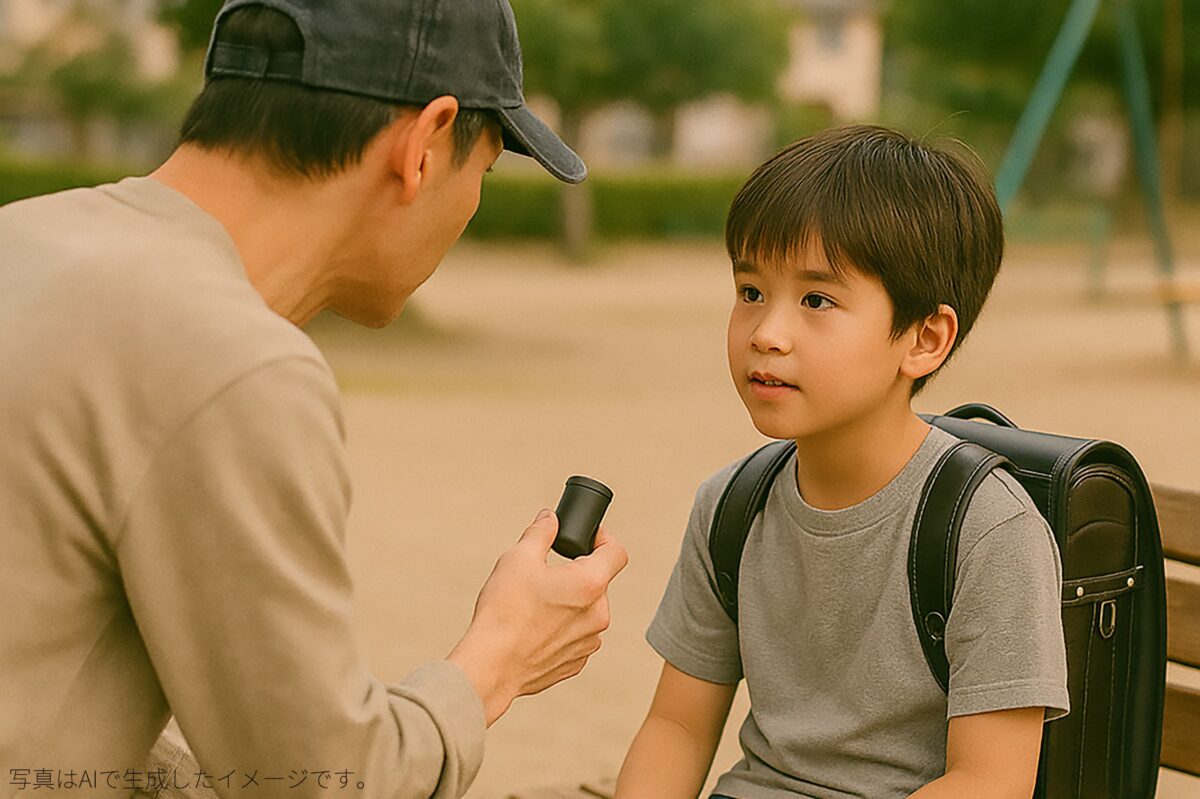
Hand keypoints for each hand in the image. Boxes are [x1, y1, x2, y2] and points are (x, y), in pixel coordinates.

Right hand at [447, 508, 628, 725]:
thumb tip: (550, 518)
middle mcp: (598, 614)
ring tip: (535, 605)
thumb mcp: (518, 558)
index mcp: (590, 584)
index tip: (587, 539)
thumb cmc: (504, 611)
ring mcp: (589, 641)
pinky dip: (562, 628)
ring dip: (569, 603)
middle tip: (545, 575)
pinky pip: (576, 635)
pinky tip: (534, 629)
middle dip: (576, 574)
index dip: (604, 539)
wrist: (491, 666)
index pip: (617, 551)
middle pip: (598, 582)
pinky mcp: (576, 662)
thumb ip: (541, 532)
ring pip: (587, 610)